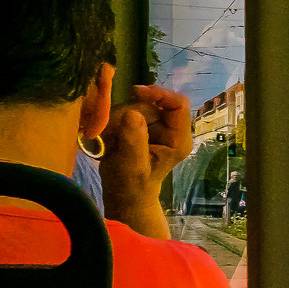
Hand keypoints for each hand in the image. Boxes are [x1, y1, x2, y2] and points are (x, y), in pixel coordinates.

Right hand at [99, 84, 191, 238]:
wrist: (122, 194)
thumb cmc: (131, 185)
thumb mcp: (132, 166)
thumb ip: (134, 140)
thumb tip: (133, 114)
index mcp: (178, 138)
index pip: (178, 104)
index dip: (159, 94)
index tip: (135, 93)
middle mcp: (169, 128)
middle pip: (151, 103)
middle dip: (129, 112)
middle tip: (113, 132)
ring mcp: (153, 125)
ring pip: (134, 105)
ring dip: (117, 119)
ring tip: (111, 141)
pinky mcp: (138, 125)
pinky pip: (123, 111)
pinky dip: (112, 121)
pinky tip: (109, 139)